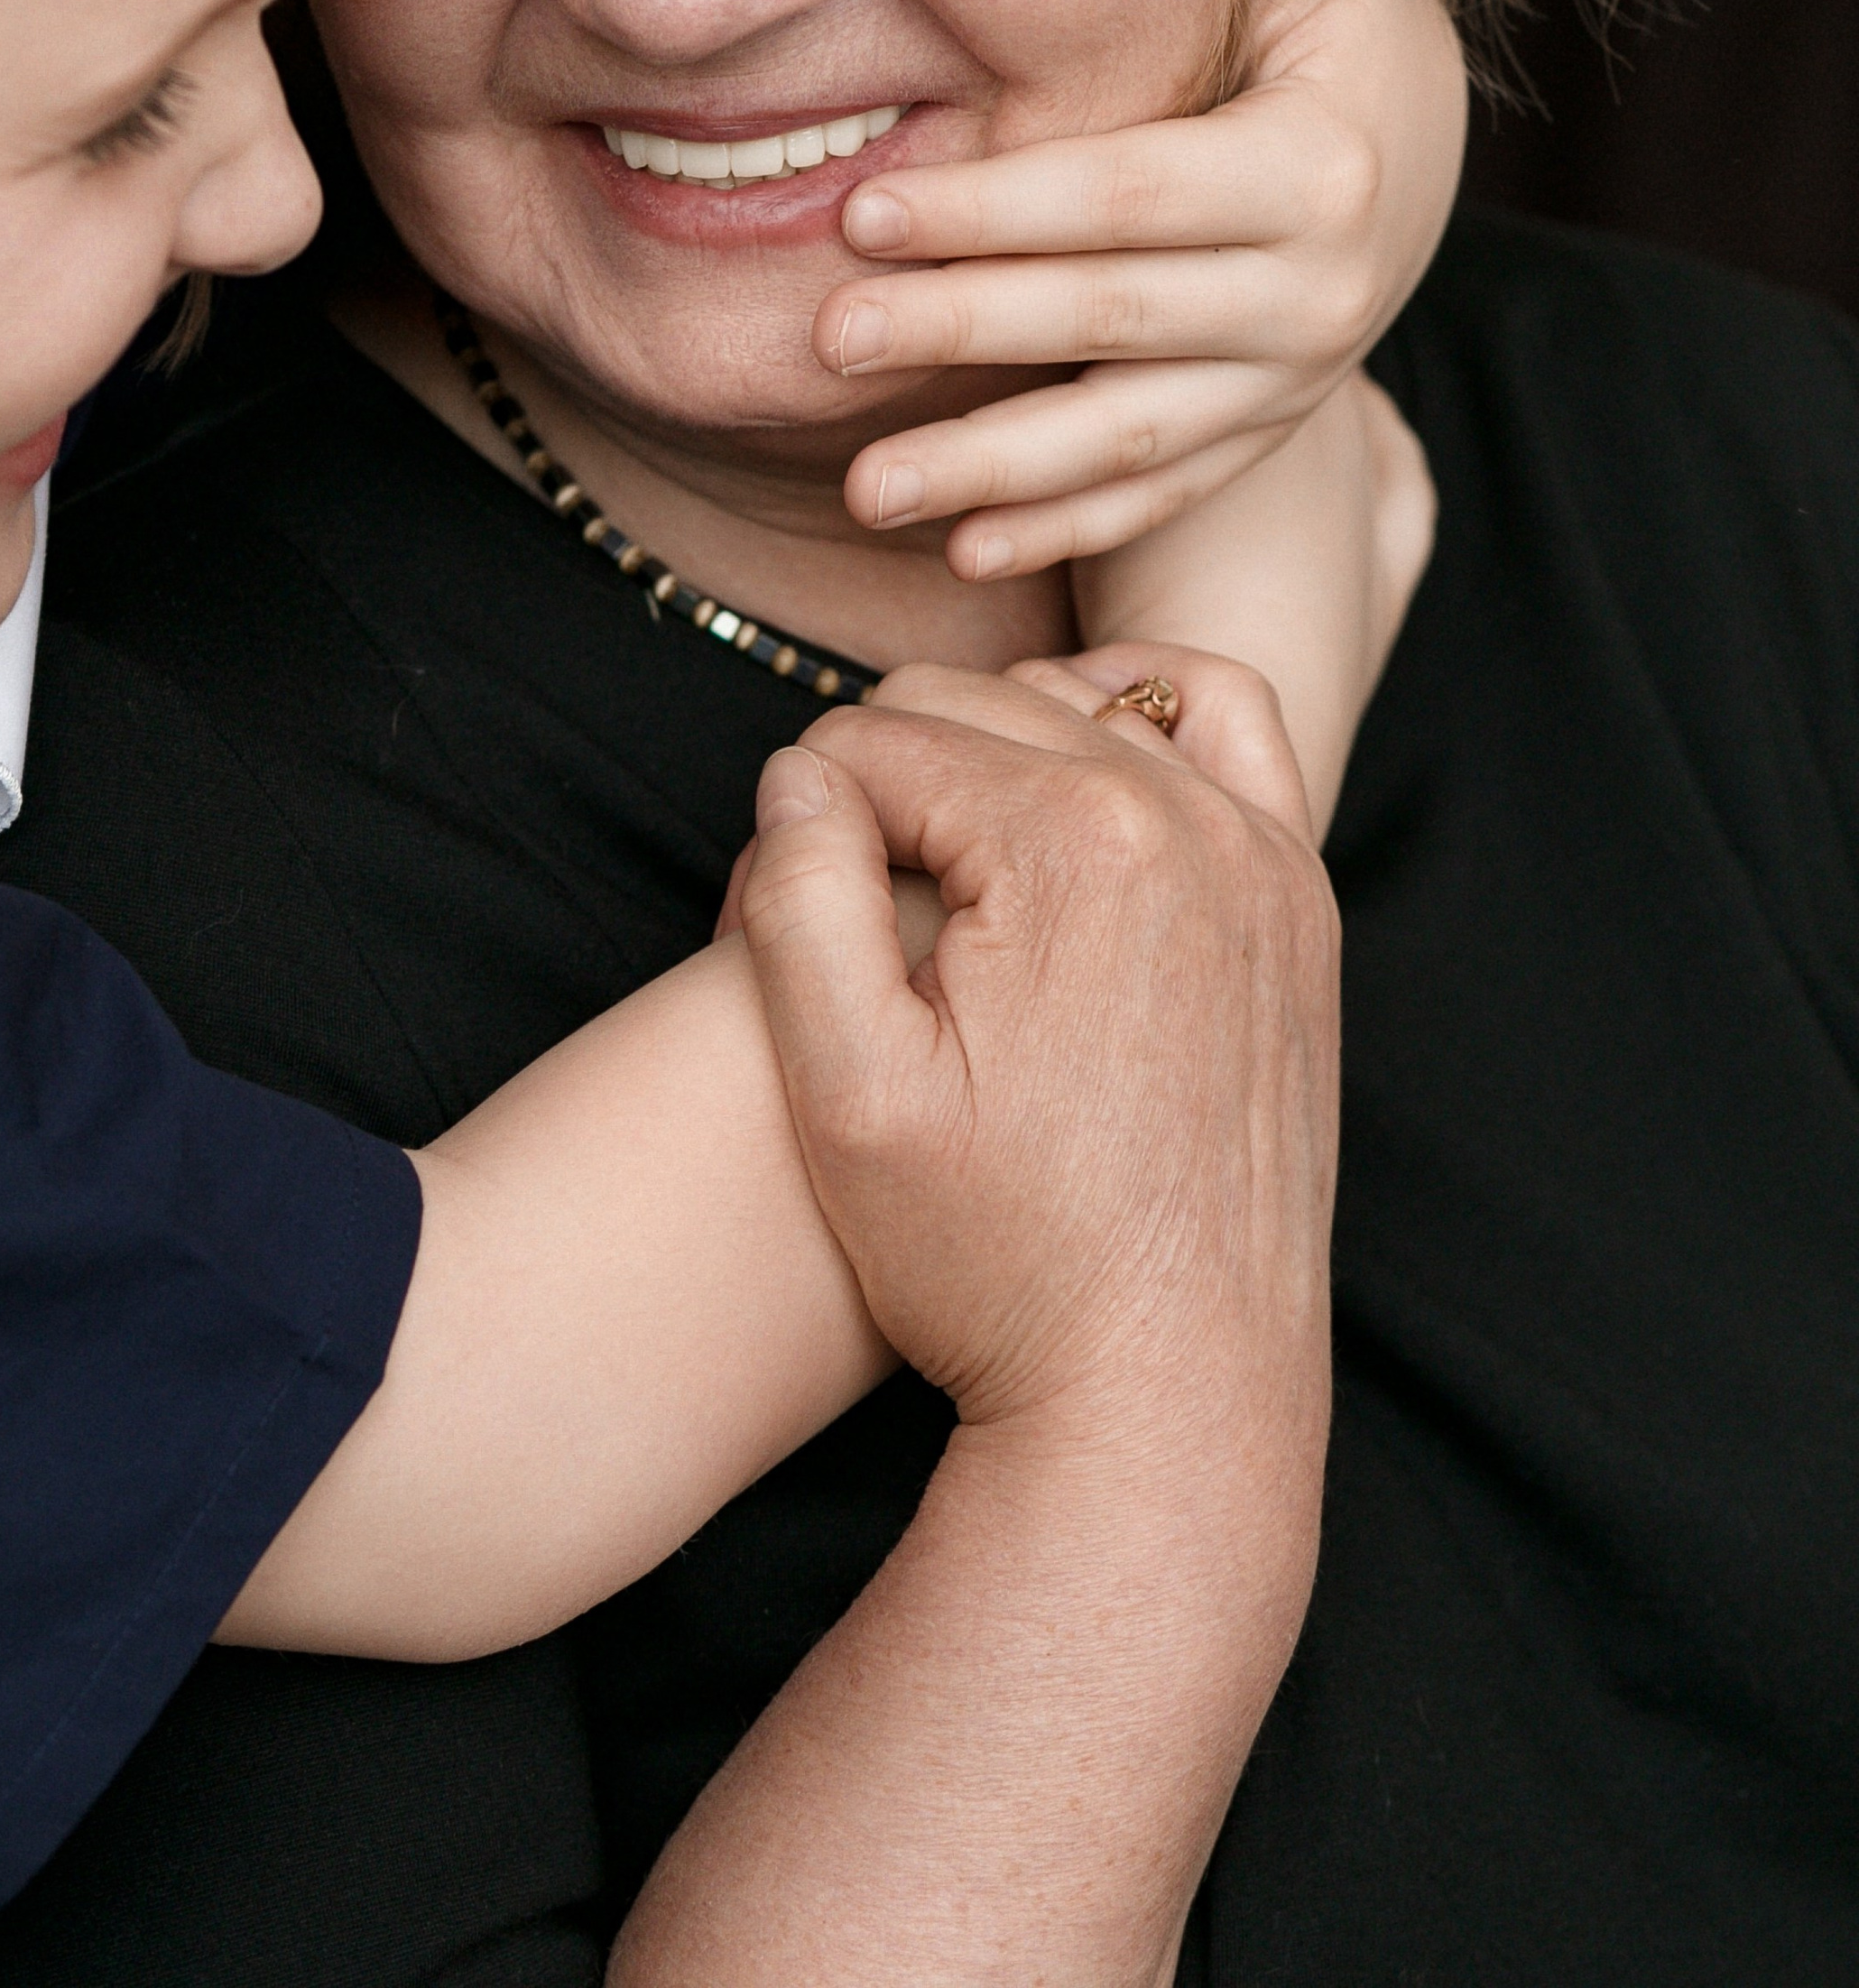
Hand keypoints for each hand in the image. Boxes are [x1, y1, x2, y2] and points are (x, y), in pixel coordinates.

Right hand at [738, 683, 1338, 1458]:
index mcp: (1072, 844)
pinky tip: (1075, 783)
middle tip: (849, 919)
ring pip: (1077, 706)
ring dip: (995, 753)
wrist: (1170, 1385)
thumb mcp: (845, 1095)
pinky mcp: (1299, 896)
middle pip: (969, 705)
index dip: (799, 825)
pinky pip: (1220, 722)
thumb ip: (798, 899)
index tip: (790, 930)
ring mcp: (1263, 852)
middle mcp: (1187, 817)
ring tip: (942, 878)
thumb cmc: (1000, 1258)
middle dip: (886, 785)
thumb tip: (797, 772)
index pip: (870, 741)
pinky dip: (1140, 716)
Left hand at [816, 0, 1465, 576]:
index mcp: (1316, 166)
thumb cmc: (1336, 35)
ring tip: (866, 492)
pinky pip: (1159, 497)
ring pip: (1129, 440)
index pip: (1128, 195)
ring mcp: (1290, 380)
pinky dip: (1063, 529)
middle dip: (963, 332)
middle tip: (824, 338)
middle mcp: (1316, 291)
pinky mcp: (1261, 435)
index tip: (863, 208)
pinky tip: (958, 553)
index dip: (1000, 208)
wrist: (1422, 165)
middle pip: (1111, 320)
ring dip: (995, 473)